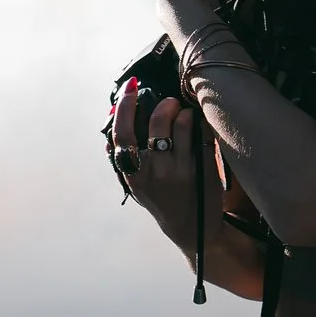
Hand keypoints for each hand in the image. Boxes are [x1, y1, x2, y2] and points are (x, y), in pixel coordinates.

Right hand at [111, 86, 204, 244]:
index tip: (130, 86)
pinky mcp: (205, 168)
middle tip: (170, 102)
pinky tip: (199, 128)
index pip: (123, 133)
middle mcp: (157, 172)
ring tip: (186, 117)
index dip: (124, 105)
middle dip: (165, 103)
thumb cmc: (161, 199)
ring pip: (183, 122)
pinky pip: (203, 132)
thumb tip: (110, 124)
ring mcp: (183, 170)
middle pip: (158, 121)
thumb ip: (123, 157)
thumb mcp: (136, 184)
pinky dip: (201, 123)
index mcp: (134, 174)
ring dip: (185, 112)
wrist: (194, 230)